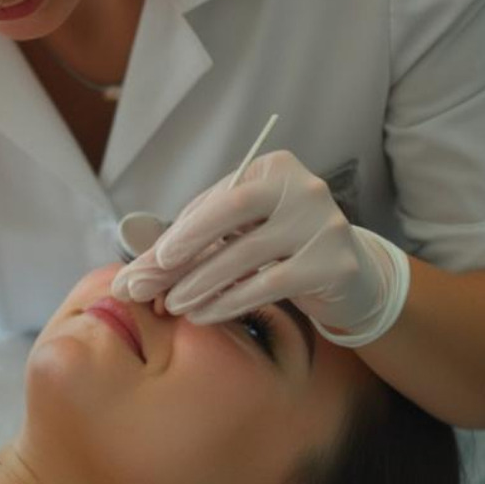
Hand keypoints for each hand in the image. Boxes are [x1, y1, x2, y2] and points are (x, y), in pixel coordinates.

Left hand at [110, 151, 409, 345]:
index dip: (175, 234)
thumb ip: (194, 242)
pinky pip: (270, 284)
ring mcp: (323, 223)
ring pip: (246, 254)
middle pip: (228, 214)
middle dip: (182, 251)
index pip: (214, 200)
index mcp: (273, 168)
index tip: (141, 265)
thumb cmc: (280, 250)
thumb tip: (134, 272)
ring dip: (200, 283)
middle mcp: (302, 187)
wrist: (349, 279)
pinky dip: (230, 301)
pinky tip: (204, 315)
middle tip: (147, 284)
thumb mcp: (240, 234)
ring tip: (173, 305)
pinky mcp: (335, 263)